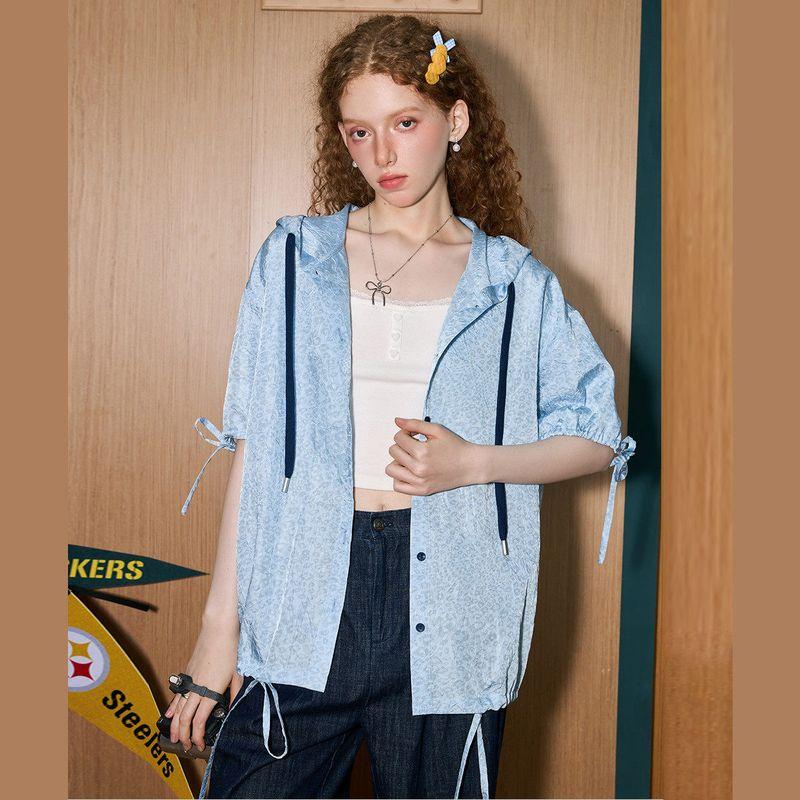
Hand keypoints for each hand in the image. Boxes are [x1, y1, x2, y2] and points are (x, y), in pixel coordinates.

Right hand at [163, 621, 241, 753]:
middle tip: (184, 746)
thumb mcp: (238, 672)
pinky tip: (169, 715)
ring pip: (178, 707)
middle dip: (183, 735)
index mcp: (212, 690)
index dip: (197, 735)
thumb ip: (235, 691)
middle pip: (185, 718)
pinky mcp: (188, 672)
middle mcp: (198, 687)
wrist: (218, 629)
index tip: (198, 744)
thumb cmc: (230, 649)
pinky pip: (178, 694)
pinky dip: (172, 707)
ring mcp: (190, 679)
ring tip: (173, 737)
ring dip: (174, 725)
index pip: (199, 720)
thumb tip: (233, 706)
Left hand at [386, 417, 483, 494]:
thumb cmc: (455, 446)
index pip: (398, 438)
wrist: (470, 465)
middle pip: (393, 452)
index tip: (415, 435)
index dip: (405, 433)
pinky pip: (398, 486)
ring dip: (398, 461)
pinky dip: (399, 477)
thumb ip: (415, 424)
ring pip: (391, 469)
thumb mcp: (437, 430)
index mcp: (422, 452)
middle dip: (402, 445)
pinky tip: (409, 470)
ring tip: (410, 458)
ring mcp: (419, 482)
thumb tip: (396, 421)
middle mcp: (418, 468)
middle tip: (415, 445)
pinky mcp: (421, 491)